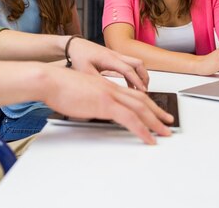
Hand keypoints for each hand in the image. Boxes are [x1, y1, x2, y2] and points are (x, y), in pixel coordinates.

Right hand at [42, 67, 172, 143]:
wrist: (51, 80)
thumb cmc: (59, 87)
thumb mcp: (80, 95)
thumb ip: (92, 102)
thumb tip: (95, 111)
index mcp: (107, 85)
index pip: (133, 95)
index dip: (147, 104)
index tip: (155, 112)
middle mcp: (112, 88)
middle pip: (142, 101)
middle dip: (157, 113)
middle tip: (168, 123)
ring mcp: (110, 95)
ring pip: (140, 109)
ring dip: (155, 122)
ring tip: (165, 132)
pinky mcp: (105, 104)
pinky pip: (130, 118)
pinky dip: (142, 129)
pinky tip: (149, 138)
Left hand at [67, 37, 148, 90]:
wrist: (74, 45)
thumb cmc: (79, 56)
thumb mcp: (85, 71)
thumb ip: (98, 81)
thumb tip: (109, 93)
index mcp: (109, 59)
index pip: (128, 70)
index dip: (137, 81)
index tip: (142, 91)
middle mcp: (115, 55)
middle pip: (138, 63)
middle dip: (144, 77)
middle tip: (145, 90)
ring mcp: (116, 55)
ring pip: (135, 63)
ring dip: (140, 75)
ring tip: (140, 90)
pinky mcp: (114, 57)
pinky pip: (129, 65)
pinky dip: (133, 75)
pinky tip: (130, 85)